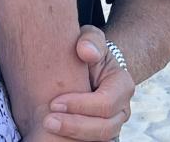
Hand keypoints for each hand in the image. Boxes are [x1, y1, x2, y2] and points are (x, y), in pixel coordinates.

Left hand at [44, 25, 134, 140]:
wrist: (91, 65)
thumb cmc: (88, 49)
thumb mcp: (91, 38)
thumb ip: (91, 40)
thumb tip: (86, 51)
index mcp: (122, 86)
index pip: (105, 103)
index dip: (80, 105)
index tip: (53, 102)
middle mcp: (122, 109)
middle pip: (104, 128)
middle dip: (75, 126)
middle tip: (47, 121)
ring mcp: (113, 124)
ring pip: (98, 139)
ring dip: (73, 135)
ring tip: (47, 125)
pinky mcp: (99, 133)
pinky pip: (89, 141)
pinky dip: (73, 139)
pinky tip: (53, 136)